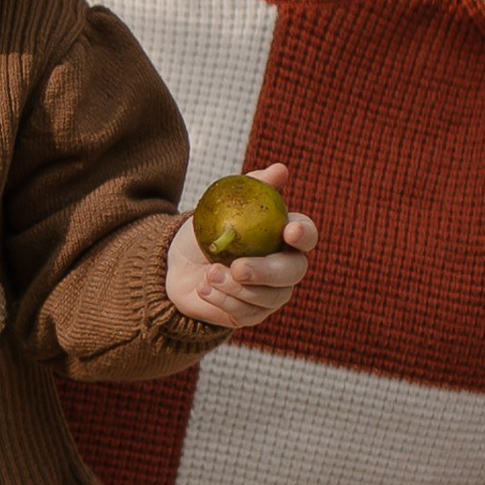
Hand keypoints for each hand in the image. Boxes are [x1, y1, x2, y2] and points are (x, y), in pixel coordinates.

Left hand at [165, 162, 317, 333]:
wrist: (178, 265)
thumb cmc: (207, 230)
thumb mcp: (223, 204)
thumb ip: (253, 187)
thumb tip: (280, 170)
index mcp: (284, 236)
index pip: (306, 234)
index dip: (303, 234)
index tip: (289, 232)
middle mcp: (286, 267)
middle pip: (293, 272)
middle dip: (266, 271)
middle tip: (238, 267)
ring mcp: (272, 293)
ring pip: (269, 297)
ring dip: (236, 287)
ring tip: (208, 275)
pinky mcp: (253, 314)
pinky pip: (247, 313)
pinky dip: (223, 300)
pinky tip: (203, 289)